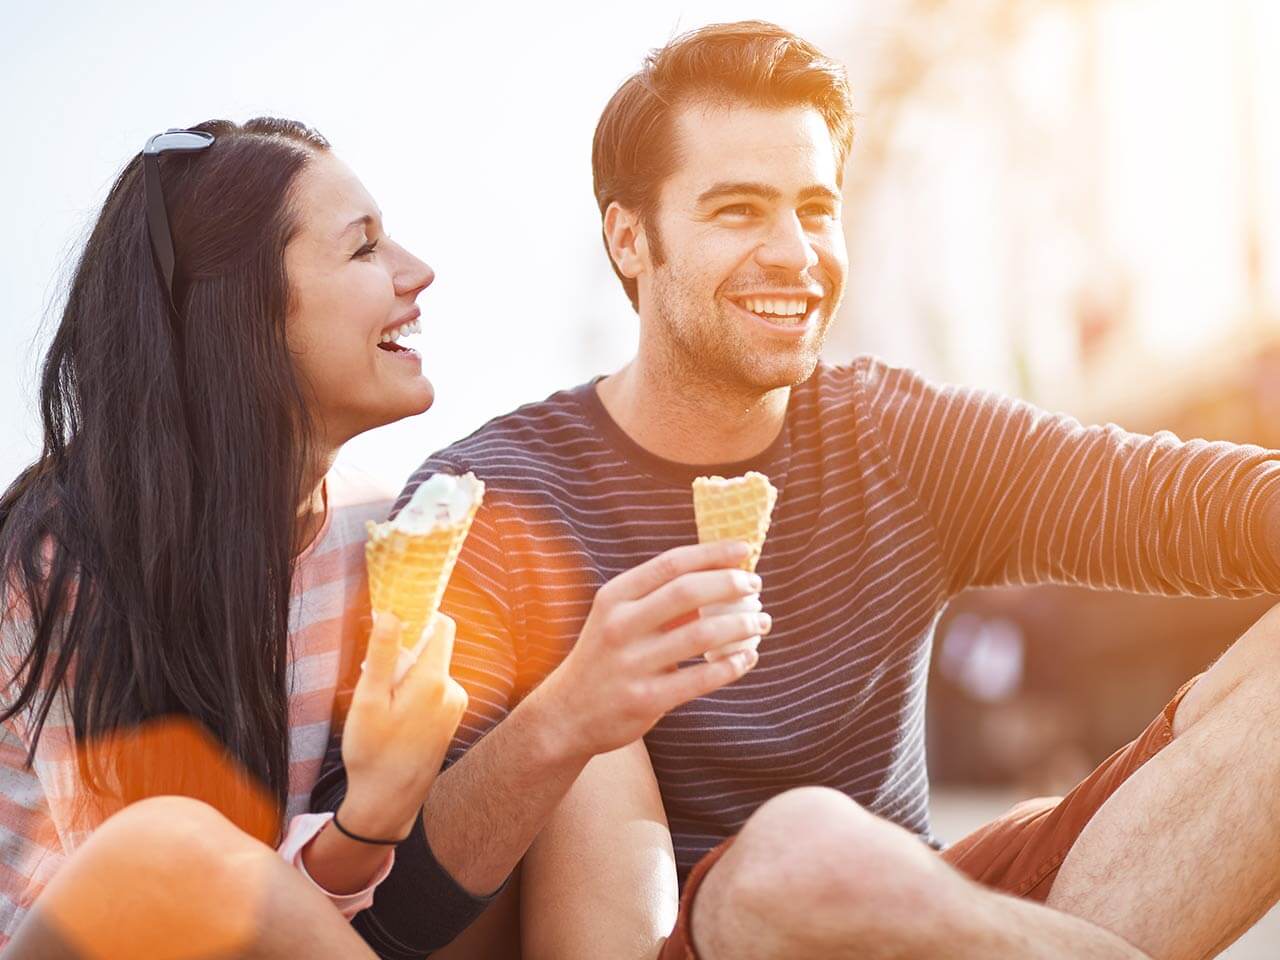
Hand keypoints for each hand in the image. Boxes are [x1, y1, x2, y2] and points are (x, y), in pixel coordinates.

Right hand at [337, 611, 467, 839]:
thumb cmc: (373, 752)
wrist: (389, 801)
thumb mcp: (369, 701)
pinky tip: (394, 717)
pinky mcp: (451, 718)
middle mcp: (453, 690)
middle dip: (404, 652)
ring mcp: (455, 706)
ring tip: (382, 705)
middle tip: (374, 676)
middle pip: (432, 648)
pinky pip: (433, 690)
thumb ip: (383, 654)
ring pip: (430, 670)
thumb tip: (391, 613)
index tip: (393, 617)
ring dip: (406, 675)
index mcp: (434, 681)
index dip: (419, 614)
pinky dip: (413, 692)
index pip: (441, 626)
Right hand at [533, 540, 768, 760]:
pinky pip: (701, 677)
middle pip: (687, 592)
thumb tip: (722, 576)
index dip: (711, 553)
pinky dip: (732, 665)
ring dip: (740, 625)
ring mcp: (631, 664)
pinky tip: (747, 657)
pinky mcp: (645, 698)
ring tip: (761, 622)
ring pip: (701, 635)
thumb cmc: (607, 656)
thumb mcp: (620, 618)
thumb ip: (661, 599)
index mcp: (615, 597)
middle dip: (730, 585)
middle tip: (755, 587)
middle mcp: (619, 626)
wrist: (568, 713)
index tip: (743, 550)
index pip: (670, 563)